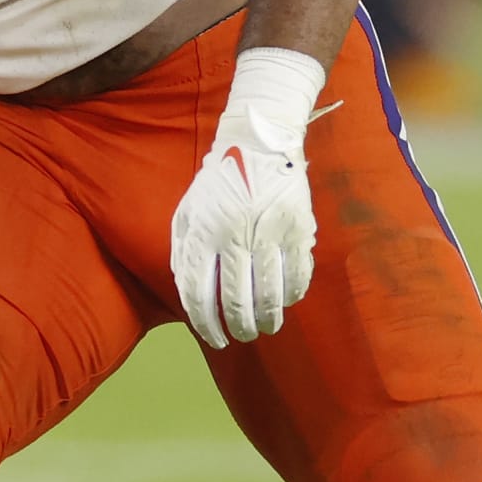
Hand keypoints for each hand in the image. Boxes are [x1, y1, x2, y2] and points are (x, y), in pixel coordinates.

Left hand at [170, 53, 323, 349]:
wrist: (258, 143)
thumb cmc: (218, 182)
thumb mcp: (188, 211)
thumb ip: (184, 252)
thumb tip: (189, 295)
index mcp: (203, 230)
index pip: (198, 292)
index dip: (205, 324)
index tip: (214, 339)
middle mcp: (235, 234)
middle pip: (236, 299)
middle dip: (239, 328)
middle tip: (242, 337)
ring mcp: (268, 232)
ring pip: (270, 294)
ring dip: (267, 320)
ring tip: (265, 328)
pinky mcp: (297, 228)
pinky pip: (297, 275)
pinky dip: (291, 296)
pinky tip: (286, 302)